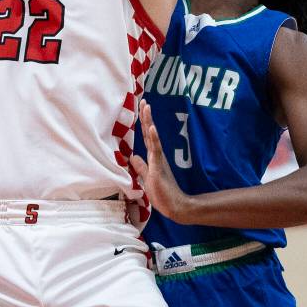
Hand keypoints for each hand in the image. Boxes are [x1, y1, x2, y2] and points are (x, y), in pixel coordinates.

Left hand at [131, 101, 191, 221]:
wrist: (174, 206)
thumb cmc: (161, 193)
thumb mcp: (146, 178)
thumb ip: (140, 167)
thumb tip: (132, 156)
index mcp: (152, 157)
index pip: (145, 136)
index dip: (143, 122)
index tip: (141, 107)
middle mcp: (156, 155)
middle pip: (148, 132)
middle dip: (145, 116)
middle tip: (143, 100)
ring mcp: (158, 160)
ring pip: (152, 137)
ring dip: (149, 121)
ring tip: (147, 107)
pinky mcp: (159, 167)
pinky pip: (156, 150)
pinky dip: (154, 138)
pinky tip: (152, 128)